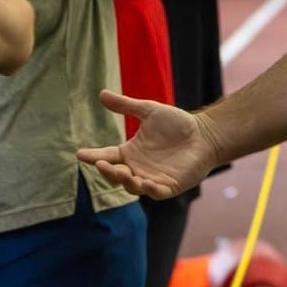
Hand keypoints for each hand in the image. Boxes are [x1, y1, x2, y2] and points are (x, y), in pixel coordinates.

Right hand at [77, 89, 219, 199]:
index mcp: (130, 153)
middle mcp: (137, 168)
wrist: (205, 134)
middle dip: (108, 172)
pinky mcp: (169, 186)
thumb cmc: (178, 124)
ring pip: (133, 186)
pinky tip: (146, 182)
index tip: (80, 154)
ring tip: (123, 173)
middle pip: (116, 175)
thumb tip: (101, 93)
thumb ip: (126, 105)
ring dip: (126, 181)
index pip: (107, 156)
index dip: (93, 156)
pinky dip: (150, 189)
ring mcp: (152, 179)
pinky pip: (156, 192)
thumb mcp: (149, 111)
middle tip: (102, 163)